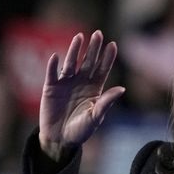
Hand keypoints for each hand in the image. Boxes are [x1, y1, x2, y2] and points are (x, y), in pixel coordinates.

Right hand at [40, 30, 125, 160]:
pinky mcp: (51, 87)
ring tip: (79, 37)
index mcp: (94, 88)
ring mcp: (65, 83)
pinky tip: (56, 57)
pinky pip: (52, 74)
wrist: (61, 139)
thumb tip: (122, 88)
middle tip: (98, 34)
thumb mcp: (96, 117)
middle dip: (93, 48)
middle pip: (88, 61)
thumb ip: (107, 102)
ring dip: (74, 50)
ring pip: (71, 63)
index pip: (102, 69)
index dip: (107, 57)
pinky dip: (53, 66)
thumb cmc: (81, 130)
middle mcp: (81, 82)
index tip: (113, 45)